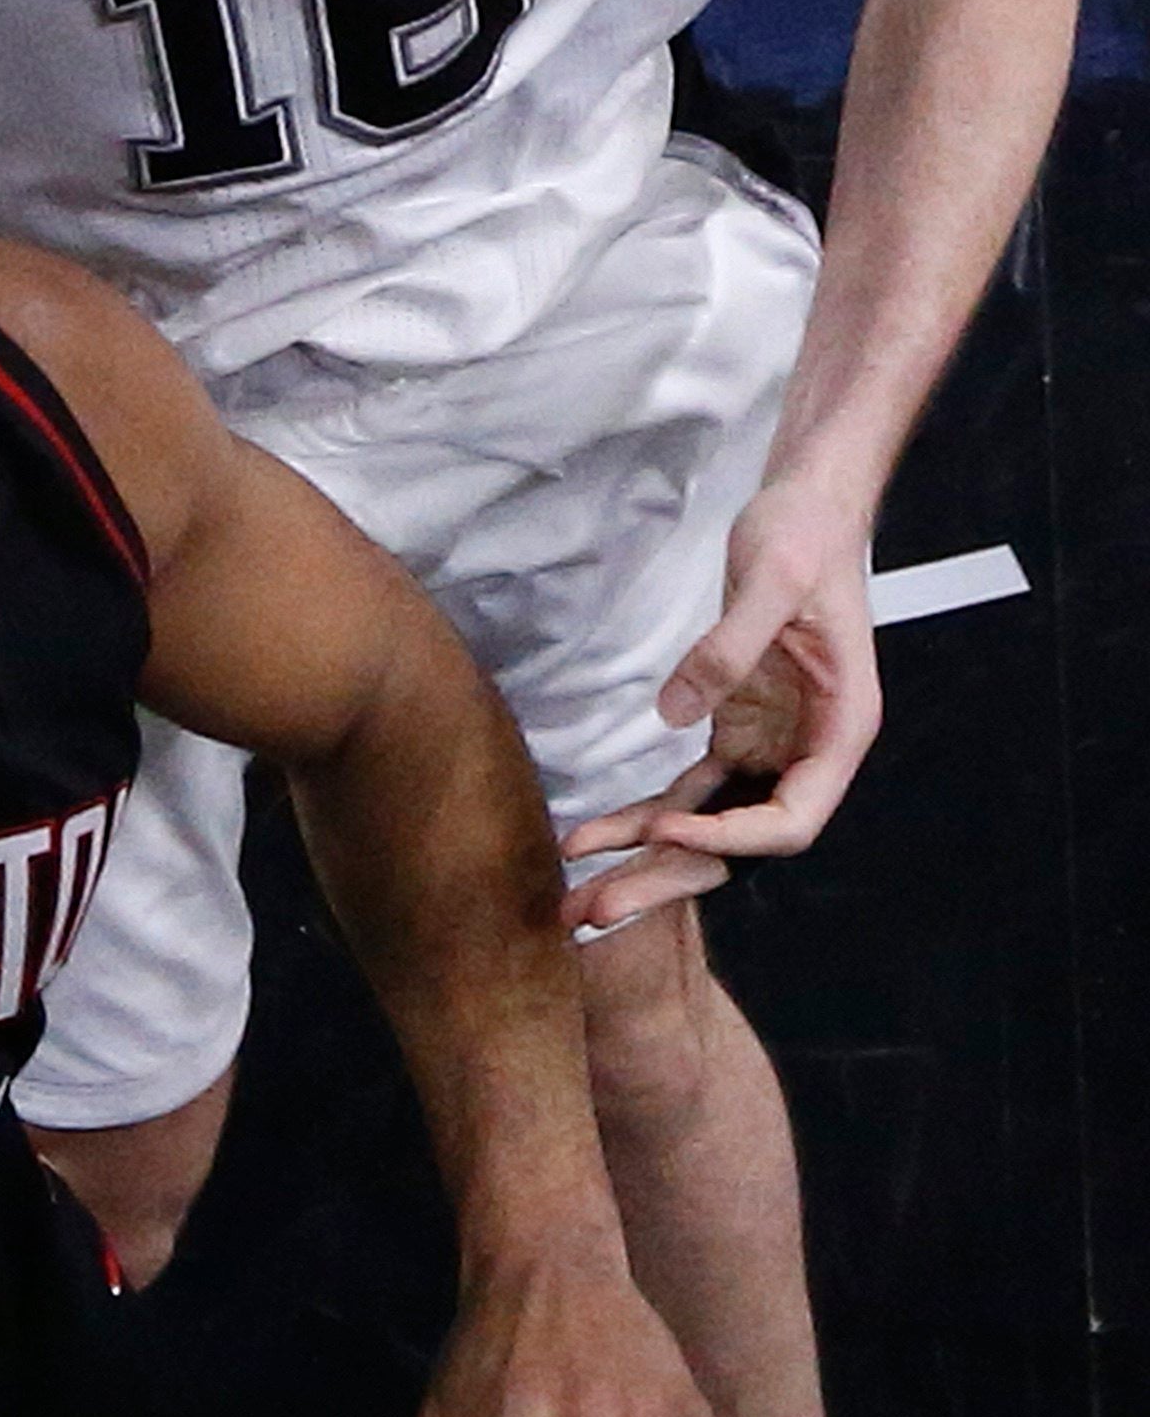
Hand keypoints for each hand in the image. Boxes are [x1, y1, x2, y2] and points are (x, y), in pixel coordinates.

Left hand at [556, 482, 881, 932]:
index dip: (731, 837)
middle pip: (742, 840)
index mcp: (840, 731)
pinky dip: (645, 813)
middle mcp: (810, 753)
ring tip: (576, 896)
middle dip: (670, 878)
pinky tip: (593, 837)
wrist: (808, 503)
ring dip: (646, 859)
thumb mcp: (770, 582)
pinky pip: (689, 787)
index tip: (665, 832)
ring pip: (710, 823)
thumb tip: (671, 714)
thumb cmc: (802, 536)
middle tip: (595, 912)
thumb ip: (727, 648)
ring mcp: (771, 745)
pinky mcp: (737, 727)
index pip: (792, 818)